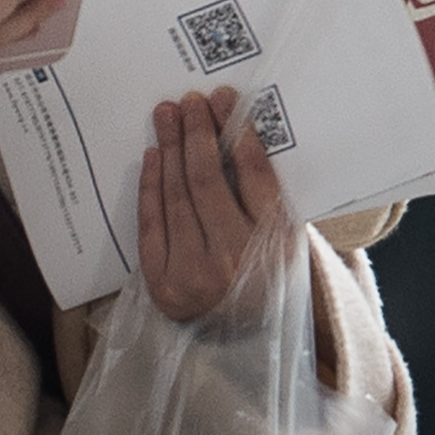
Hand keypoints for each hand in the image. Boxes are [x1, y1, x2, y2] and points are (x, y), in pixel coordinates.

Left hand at [138, 88, 285, 321]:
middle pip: (207, 181)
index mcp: (273, 243)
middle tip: (190, 101)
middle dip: (197, 134)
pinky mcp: (161, 283)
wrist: (243, 332)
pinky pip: (152, 224)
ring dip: (171, 149)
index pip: (253, 176)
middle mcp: (231, 259)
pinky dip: (150, 185)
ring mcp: (191, 273)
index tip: (224, 102)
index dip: (236, 133)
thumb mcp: (284, 233)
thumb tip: (234, 129)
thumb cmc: (267, 270)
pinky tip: (154, 155)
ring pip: (176, 198)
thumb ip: (264, 191)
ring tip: (167, 116)